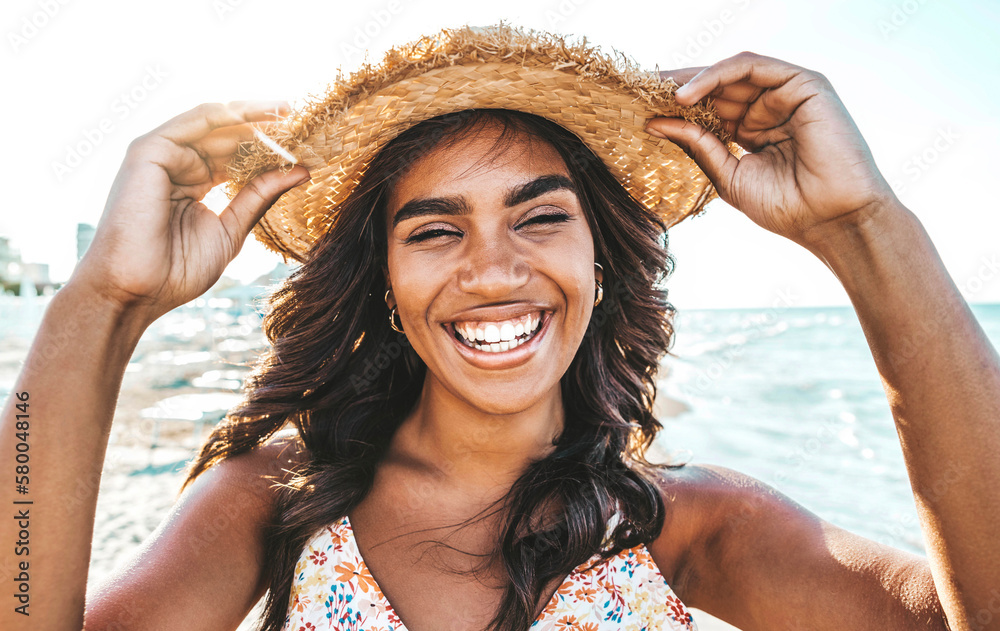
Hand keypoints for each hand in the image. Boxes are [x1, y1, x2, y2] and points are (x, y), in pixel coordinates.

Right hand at [71, 101, 308, 320]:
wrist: (136, 291)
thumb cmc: (176, 271)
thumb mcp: (231, 229)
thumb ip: (260, 196)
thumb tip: (301, 170)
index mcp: (193, 183)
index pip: (236, 156)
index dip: (270, 150)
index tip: (305, 146)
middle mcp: (177, 164)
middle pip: (228, 135)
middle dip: (266, 128)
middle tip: (304, 121)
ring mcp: (161, 154)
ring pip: (215, 123)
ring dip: (253, 116)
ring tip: (288, 114)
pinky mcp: (150, 150)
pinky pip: (197, 121)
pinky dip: (230, 118)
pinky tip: (260, 119)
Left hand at [648, 53, 898, 248]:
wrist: (832, 220)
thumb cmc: (787, 207)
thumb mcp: (729, 176)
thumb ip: (698, 145)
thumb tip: (655, 123)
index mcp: (753, 130)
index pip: (710, 108)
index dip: (676, 107)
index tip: (639, 109)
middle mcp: (769, 108)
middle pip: (717, 87)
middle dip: (677, 87)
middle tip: (639, 90)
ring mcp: (787, 94)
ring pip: (731, 73)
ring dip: (691, 79)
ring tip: (658, 92)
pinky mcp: (804, 83)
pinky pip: (751, 67)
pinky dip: (716, 75)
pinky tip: (686, 95)